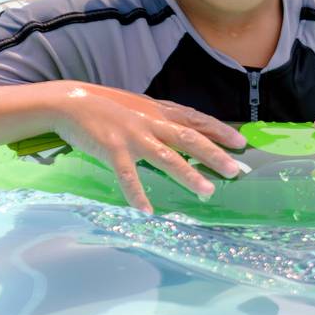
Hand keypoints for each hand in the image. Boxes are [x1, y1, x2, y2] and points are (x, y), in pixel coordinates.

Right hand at [49, 84, 246, 213]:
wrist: (72, 102)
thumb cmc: (108, 107)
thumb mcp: (140, 108)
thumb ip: (162, 119)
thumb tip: (186, 130)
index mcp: (159, 112)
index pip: (196, 120)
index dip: (220, 130)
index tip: (242, 142)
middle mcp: (151, 123)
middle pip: (189, 139)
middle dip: (214, 155)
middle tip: (235, 171)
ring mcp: (133, 136)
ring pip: (166, 157)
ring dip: (188, 175)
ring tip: (207, 192)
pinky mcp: (112, 150)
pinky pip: (128, 176)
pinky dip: (137, 194)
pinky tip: (148, 211)